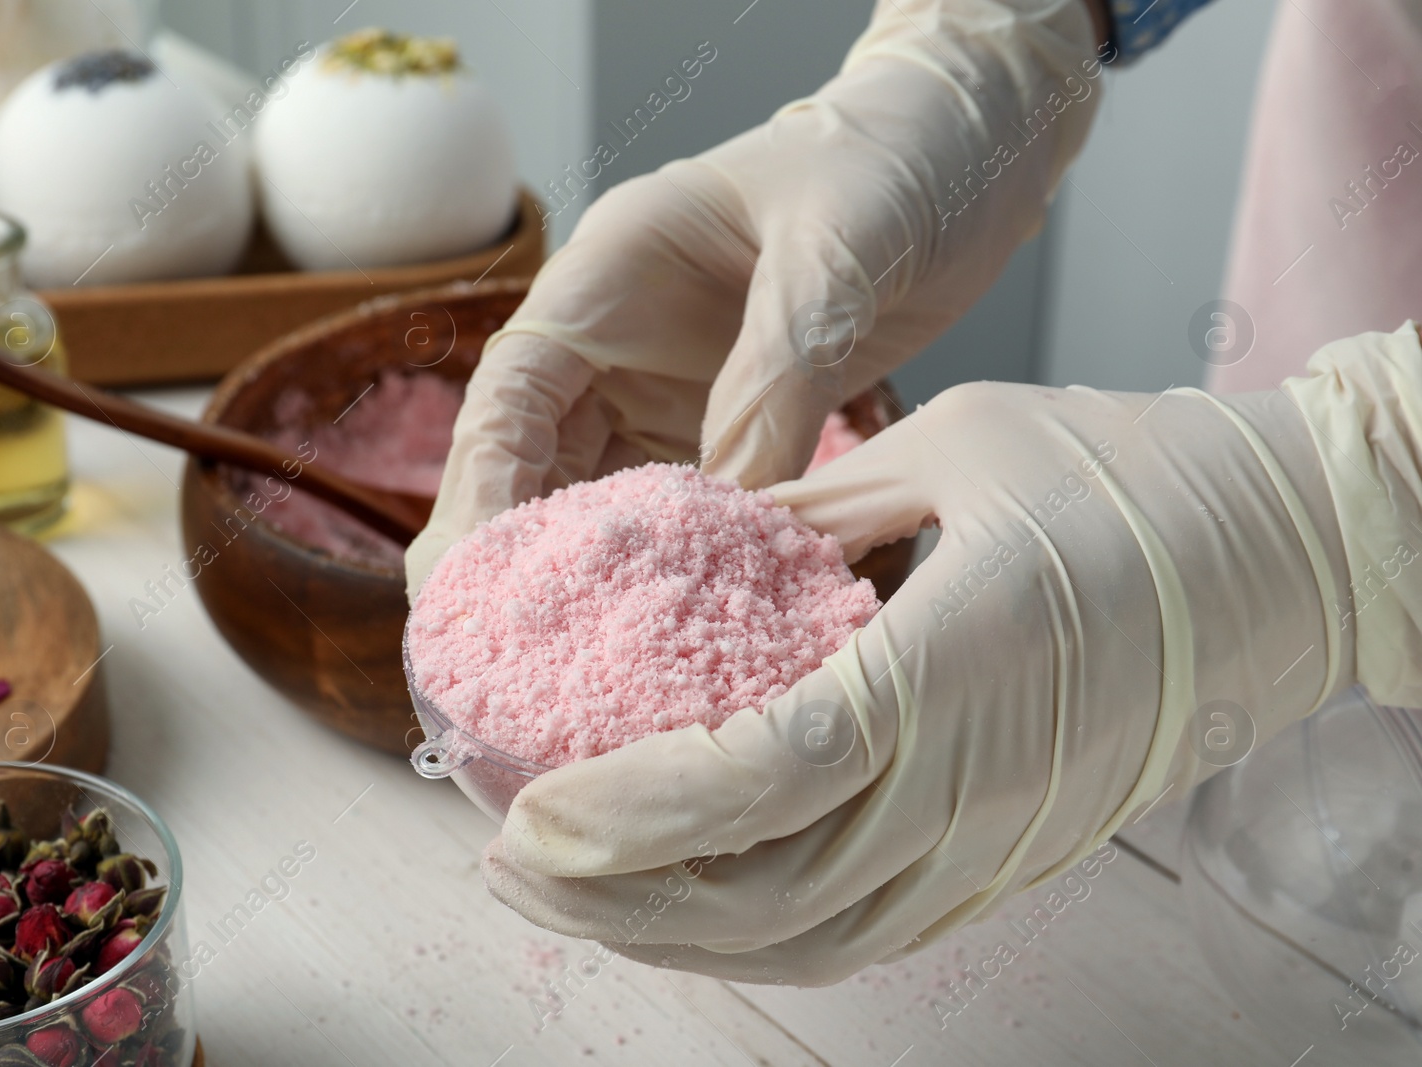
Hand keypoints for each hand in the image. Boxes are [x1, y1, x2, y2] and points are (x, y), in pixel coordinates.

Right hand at [405, 0, 1106, 596]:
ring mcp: (667, 394)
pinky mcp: (726, 431)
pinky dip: (682, 575)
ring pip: (600, 505)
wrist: (959, 156)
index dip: (481, 489)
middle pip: (531, 467)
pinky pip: (685, 517)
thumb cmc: (890, 161)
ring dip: (597, 582)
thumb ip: (776, 371)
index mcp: (608, 274)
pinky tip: (692, 634)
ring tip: (594, 670)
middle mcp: (618, 344)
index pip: (511, 393)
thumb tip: (731, 506)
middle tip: (516, 662)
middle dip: (519, 562)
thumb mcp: (835, 250)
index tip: (476, 577)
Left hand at [476, 323, 1421, 984]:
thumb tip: (710, 553)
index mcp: (947, 669)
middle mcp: (967, 788)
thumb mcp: (954, 448)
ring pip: (806, 937)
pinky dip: (758, 932)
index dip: (636, 812)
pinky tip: (690, 903)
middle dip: (616, 894)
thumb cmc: (1129, 479)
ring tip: (573, 892)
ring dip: (674, 930)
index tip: (531, 810)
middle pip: (763, 893)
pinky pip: (862, 929)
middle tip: (507, 856)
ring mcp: (993, 844)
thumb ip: (817, 517)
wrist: (1283, 558)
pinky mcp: (1006, 862)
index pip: (764, 777)